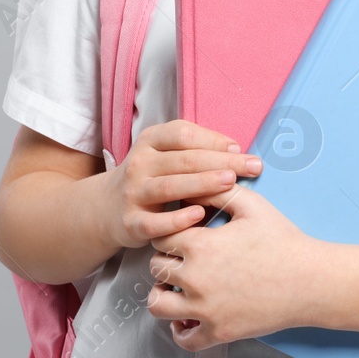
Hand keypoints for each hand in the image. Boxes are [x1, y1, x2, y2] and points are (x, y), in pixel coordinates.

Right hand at [102, 121, 262, 249]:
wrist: (107, 207)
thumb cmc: (151, 175)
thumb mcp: (165, 153)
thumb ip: (196, 147)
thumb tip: (234, 149)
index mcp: (150, 141)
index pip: (182, 134)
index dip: (213, 140)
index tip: (241, 149)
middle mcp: (139, 164)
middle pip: (183, 160)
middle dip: (220, 162)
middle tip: (251, 166)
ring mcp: (133, 193)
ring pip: (169, 187)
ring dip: (202, 184)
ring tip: (230, 183)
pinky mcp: (130, 222)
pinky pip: (154, 222)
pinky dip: (176, 220)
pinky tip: (199, 215)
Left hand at [145, 184, 329, 350]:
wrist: (311, 280)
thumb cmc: (284, 241)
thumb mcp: (253, 205)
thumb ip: (219, 191)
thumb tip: (194, 185)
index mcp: (201, 245)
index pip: (161, 236)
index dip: (170, 232)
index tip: (184, 234)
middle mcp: (195, 279)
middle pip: (156, 268)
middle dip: (166, 260)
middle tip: (183, 258)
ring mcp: (205, 310)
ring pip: (158, 304)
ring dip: (163, 294)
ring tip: (178, 288)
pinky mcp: (218, 332)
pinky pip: (183, 339)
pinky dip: (180, 330)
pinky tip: (189, 318)